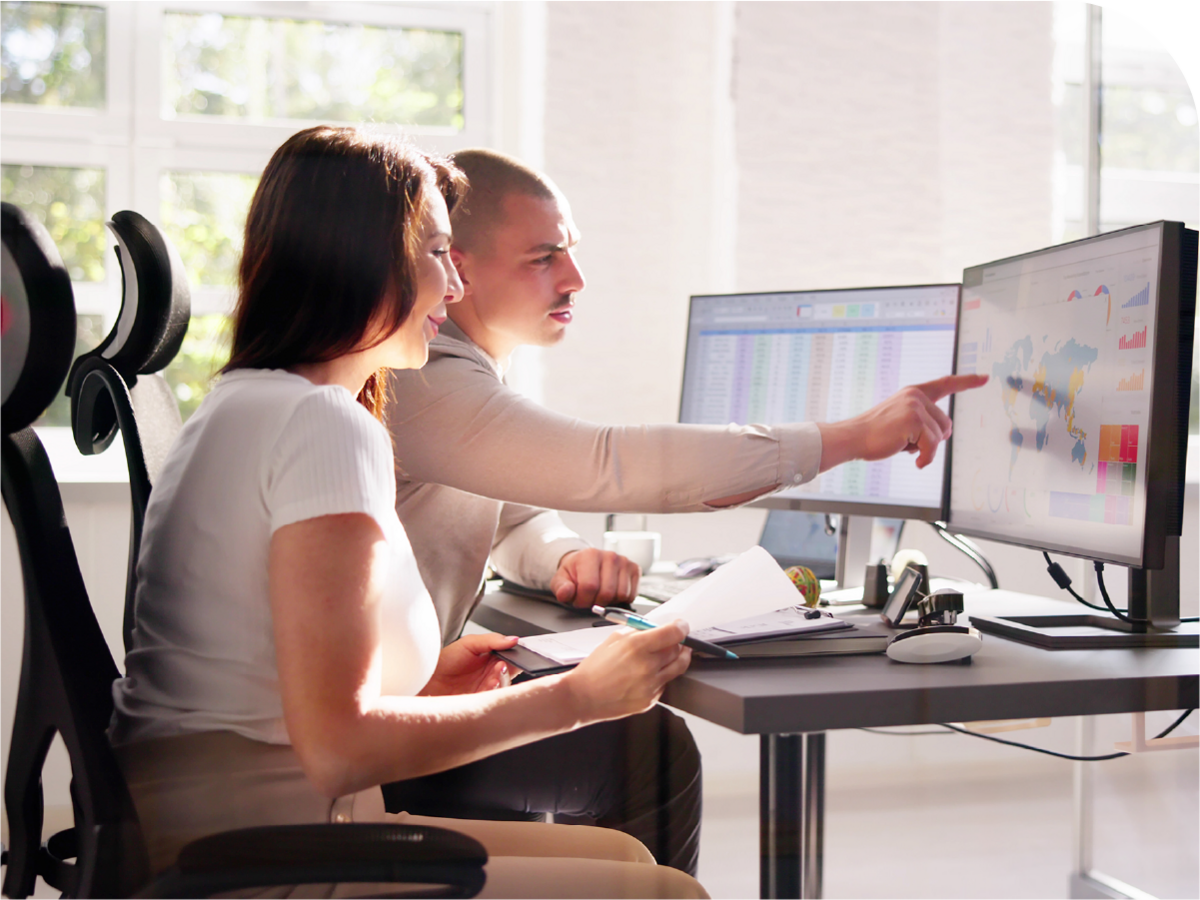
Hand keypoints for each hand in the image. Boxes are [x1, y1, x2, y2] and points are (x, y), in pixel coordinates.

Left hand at [418, 633, 517, 695]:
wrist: (425, 680)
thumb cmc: (444, 661)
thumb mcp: (469, 643)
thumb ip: (492, 640)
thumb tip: (512, 640)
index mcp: (491, 660)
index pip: (512, 659)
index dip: (518, 658)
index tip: (517, 655)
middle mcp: (490, 676)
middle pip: (510, 675)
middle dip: (508, 671)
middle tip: (500, 665)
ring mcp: (485, 690)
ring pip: (503, 688)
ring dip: (500, 681)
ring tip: (493, 676)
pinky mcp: (479, 703)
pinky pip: (492, 701)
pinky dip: (492, 693)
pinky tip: (487, 686)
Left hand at [551, 548, 640, 608]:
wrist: (586, 562)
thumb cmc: (575, 572)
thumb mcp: (561, 579)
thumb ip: (561, 587)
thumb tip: (565, 593)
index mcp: (590, 555)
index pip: (589, 587)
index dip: (583, 600)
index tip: (579, 599)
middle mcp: (610, 556)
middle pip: (607, 593)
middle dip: (596, 602)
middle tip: (589, 598)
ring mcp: (624, 561)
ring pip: (621, 595)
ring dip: (609, 601)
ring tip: (600, 593)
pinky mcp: (634, 569)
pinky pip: (631, 594)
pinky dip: (621, 599)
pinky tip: (612, 592)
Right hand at [564, 620, 692, 722]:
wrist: (583, 696)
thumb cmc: (594, 669)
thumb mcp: (614, 640)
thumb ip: (637, 633)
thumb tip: (655, 629)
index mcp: (636, 646)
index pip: (673, 633)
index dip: (681, 627)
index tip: (681, 626)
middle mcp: (647, 666)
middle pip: (678, 650)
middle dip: (679, 643)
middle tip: (675, 641)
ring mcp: (650, 685)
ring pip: (677, 668)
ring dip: (675, 659)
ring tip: (668, 655)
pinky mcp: (650, 700)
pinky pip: (665, 684)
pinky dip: (661, 676)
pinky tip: (649, 674)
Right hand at [817, 373, 988, 470]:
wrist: (852, 437)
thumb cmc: (873, 434)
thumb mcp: (900, 420)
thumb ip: (921, 420)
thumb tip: (942, 434)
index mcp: (913, 393)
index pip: (945, 384)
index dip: (966, 382)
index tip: (984, 378)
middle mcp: (916, 396)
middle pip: (946, 424)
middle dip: (932, 440)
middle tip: (907, 443)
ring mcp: (915, 407)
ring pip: (940, 436)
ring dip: (925, 449)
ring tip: (902, 446)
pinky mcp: (914, 421)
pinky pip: (932, 446)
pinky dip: (925, 457)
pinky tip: (912, 459)